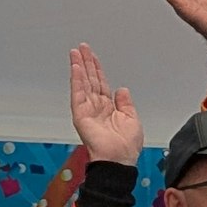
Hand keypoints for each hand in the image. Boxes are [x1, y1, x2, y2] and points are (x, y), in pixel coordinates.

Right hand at [69, 44, 142, 164]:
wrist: (120, 159)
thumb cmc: (126, 146)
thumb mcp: (131, 118)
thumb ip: (125, 102)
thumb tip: (122, 89)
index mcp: (108, 108)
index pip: (100, 83)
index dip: (97, 69)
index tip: (92, 56)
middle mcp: (96, 107)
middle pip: (90, 79)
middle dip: (86, 63)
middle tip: (82, 47)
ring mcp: (87, 109)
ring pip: (82, 83)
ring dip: (78, 67)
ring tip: (75, 52)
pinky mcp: (81, 114)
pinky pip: (78, 93)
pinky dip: (76, 79)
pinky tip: (75, 67)